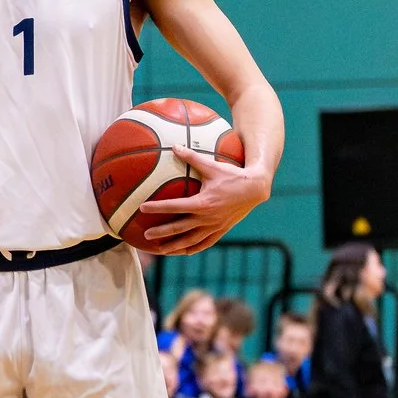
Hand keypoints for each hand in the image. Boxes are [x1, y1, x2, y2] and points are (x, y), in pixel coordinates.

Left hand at [139, 149, 270, 253]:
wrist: (255, 189)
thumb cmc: (232, 175)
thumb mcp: (212, 165)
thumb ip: (191, 157)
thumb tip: (173, 146)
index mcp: (203, 202)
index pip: (175, 206)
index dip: (157, 207)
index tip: (142, 208)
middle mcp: (207, 217)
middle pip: (179, 228)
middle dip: (161, 232)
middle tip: (145, 236)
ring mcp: (215, 226)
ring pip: (191, 240)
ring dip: (174, 246)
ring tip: (159, 250)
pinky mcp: (221, 230)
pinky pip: (205, 243)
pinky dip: (193, 248)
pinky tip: (182, 251)